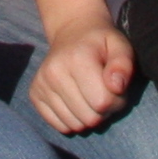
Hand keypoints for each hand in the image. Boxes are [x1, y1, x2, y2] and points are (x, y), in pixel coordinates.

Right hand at [29, 15, 134, 134]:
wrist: (71, 33)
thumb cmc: (100, 43)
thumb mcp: (120, 46)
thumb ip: (123, 65)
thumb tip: (117, 87)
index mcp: (77, 59)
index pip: (103, 102)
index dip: (117, 101)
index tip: (116, 89)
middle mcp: (54, 72)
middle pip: (89, 118)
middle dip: (104, 111)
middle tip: (104, 93)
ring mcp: (41, 85)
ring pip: (75, 125)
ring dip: (89, 117)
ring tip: (91, 97)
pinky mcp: (34, 95)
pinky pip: (60, 126)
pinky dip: (73, 120)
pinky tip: (76, 102)